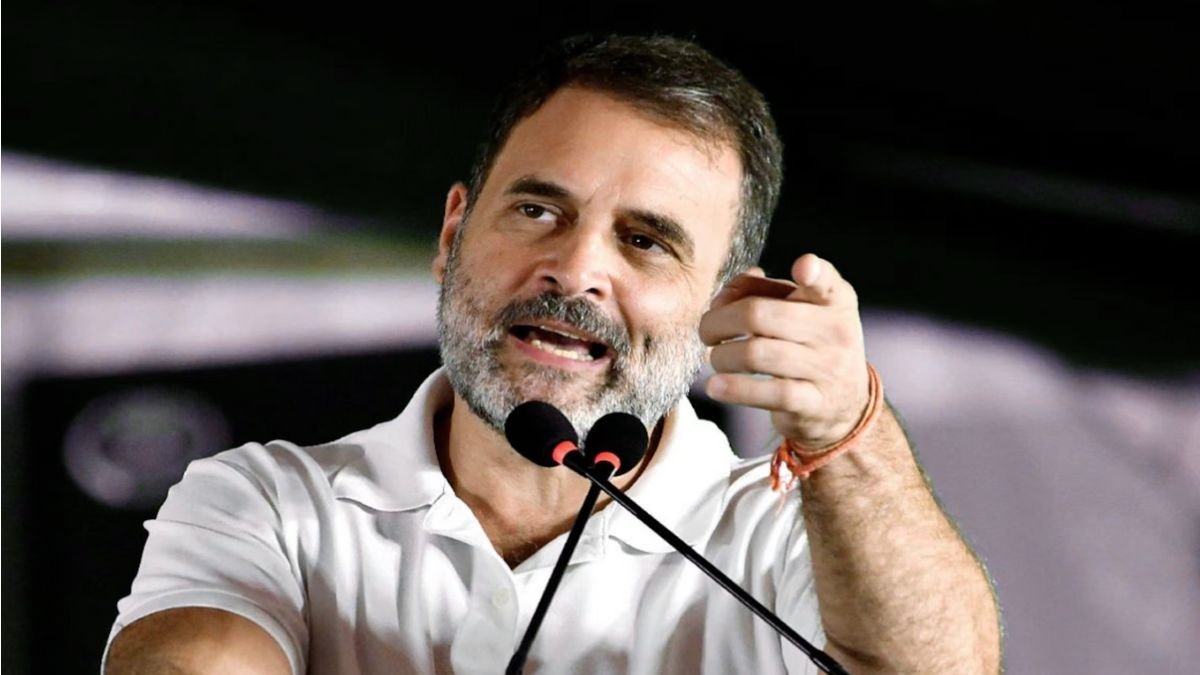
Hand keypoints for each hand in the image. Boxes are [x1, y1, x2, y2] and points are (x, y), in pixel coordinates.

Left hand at [699, 254, 869, 448]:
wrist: (844, 404)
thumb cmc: (808, 345)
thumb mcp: (795, 310)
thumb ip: (758, 290)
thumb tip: (723, 296)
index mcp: (833, 299)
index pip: (826, 281)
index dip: (815, 272)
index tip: (803, 267)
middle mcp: (835, 330)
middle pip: (760, 315)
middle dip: (719, 322)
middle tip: (708, 332)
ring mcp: (827, 368)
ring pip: (756, 354)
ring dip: (722, 357)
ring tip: (717, 358)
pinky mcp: (814, 403)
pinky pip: (769, 393)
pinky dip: (734, 389)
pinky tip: (715, 386)